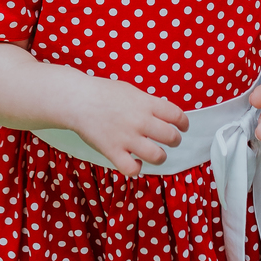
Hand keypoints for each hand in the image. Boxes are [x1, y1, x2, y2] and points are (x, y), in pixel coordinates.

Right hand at [65, 75, 187, 176]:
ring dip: (160, 157)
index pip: (177, 116)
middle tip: (169, 141)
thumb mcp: (131, 91)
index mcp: (147, 104)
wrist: (77, 99)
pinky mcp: (112, 151)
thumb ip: (148, 104)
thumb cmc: (102, 93)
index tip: (183, 127)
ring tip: (155, 154)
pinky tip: (134, 162)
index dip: (184, 124)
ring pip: (157, 156)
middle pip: (172, 137)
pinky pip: (132, 169)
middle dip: (174, 141)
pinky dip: (136, 168)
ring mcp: (127, 137)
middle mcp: (140, 121)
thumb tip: (162, 115)